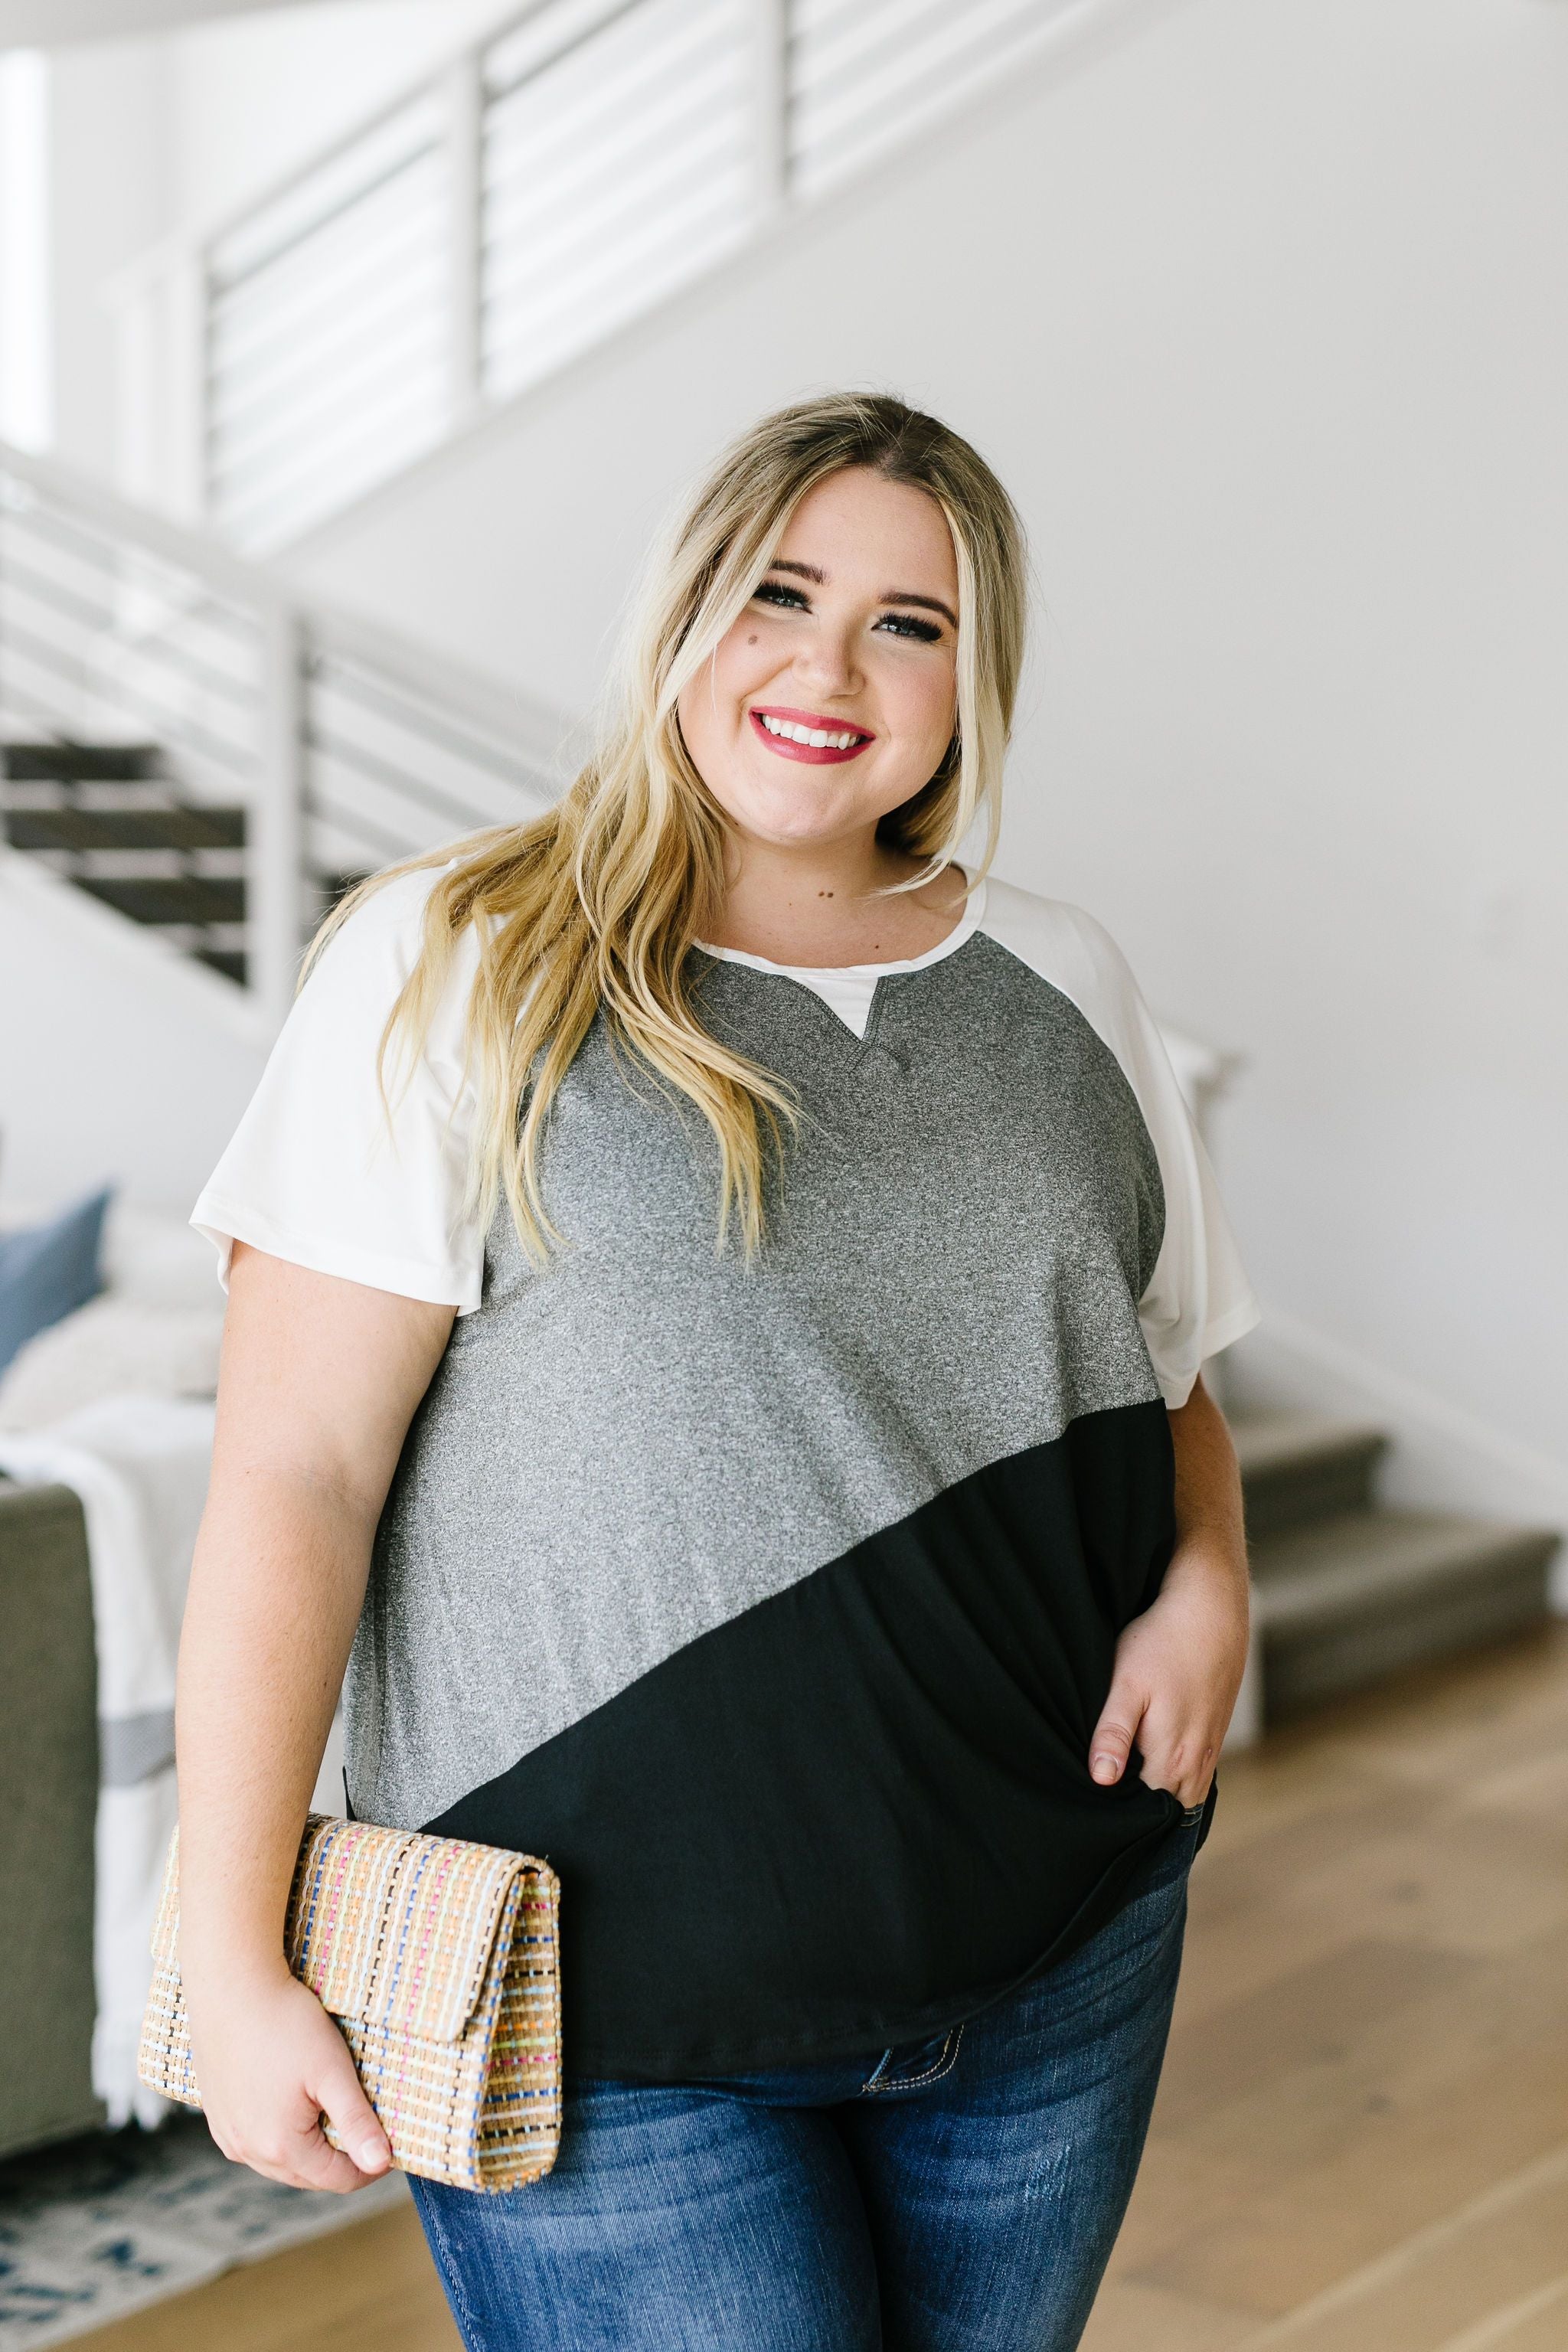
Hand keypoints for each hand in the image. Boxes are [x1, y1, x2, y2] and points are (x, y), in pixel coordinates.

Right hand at [186, 1965, 391, 2193]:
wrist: (230, 1986)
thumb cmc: (285, 2023)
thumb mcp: (332, 2071)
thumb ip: (357, 2122)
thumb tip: (382, 2163)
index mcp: (280, 2147)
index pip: (338, 2179)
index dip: (370, 2166)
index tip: (391, 2145)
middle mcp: (246, 2151)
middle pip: (308, 2174)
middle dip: (340, 2158)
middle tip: (366, 2126)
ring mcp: (227, 2135)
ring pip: (280, 2159)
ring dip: (310, 2146)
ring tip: (331, 2110)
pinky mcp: (217, 2115)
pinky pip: (255, 2140)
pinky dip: (280, 2133)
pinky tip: (292, 2102)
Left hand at [1088, 1542, 1250, 1809]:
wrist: (1210, 1609)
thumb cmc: (1161, 1643)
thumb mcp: (1126, 1685)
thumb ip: (1113, 1735)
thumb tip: (1102, 1781)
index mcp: (1172, 1759)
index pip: (1144, 1814)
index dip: (1118, 1815)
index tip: (1093, 1808)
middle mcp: (1197, 1763)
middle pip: (1166, 1810)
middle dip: (1141, 1814)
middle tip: (1105, 1805)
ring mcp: (1211, 1748)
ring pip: (1184, 1794)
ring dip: (1160, 1797)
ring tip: (1128, 1789)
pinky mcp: (1216, 1732)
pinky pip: (1197, 1774)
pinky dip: (1176, 1779)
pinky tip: (1153, 1766)